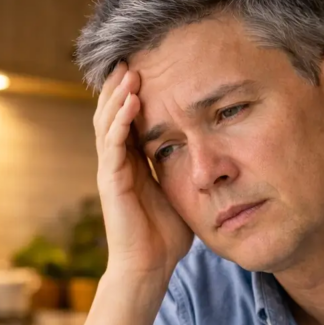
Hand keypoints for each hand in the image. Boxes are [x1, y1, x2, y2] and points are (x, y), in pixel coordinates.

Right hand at [94, 61, 193, 279]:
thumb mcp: (182, 194)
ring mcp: (111, 172)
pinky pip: (113, 146)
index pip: (129, 120)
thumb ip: (188, 173)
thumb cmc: (166, 238)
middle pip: (113, 114)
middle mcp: (118, 164)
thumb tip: (214, 156)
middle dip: (120, 85)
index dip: (134, 94)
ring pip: (108, 123)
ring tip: (128, 70)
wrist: (149, 269)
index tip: (147, 67)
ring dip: (118, 95)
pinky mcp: (112, 184)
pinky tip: (131, 102)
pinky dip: (121, 122)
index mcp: (133, 164)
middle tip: (131, 55)